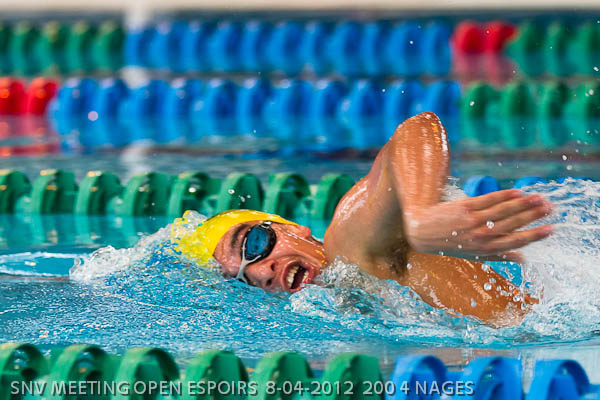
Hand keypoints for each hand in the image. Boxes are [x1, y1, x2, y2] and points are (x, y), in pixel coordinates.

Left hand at [403, 189, 552, 261]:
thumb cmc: (449, 243)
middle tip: (550, 208)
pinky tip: (517, 192)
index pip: (515, 241)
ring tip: (540, 197)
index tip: (550, 229)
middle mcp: (480, 236)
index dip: (534, 236)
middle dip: (533, 215)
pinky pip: (488, 200)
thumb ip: (498, 256)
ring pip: (504, 211)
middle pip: (513, 224)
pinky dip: (504, 195)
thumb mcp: (473, 254)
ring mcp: (473, 221)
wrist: (421, 231)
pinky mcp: (464, 207)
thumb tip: (524, 260)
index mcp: (485, 249)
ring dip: (524, 203)